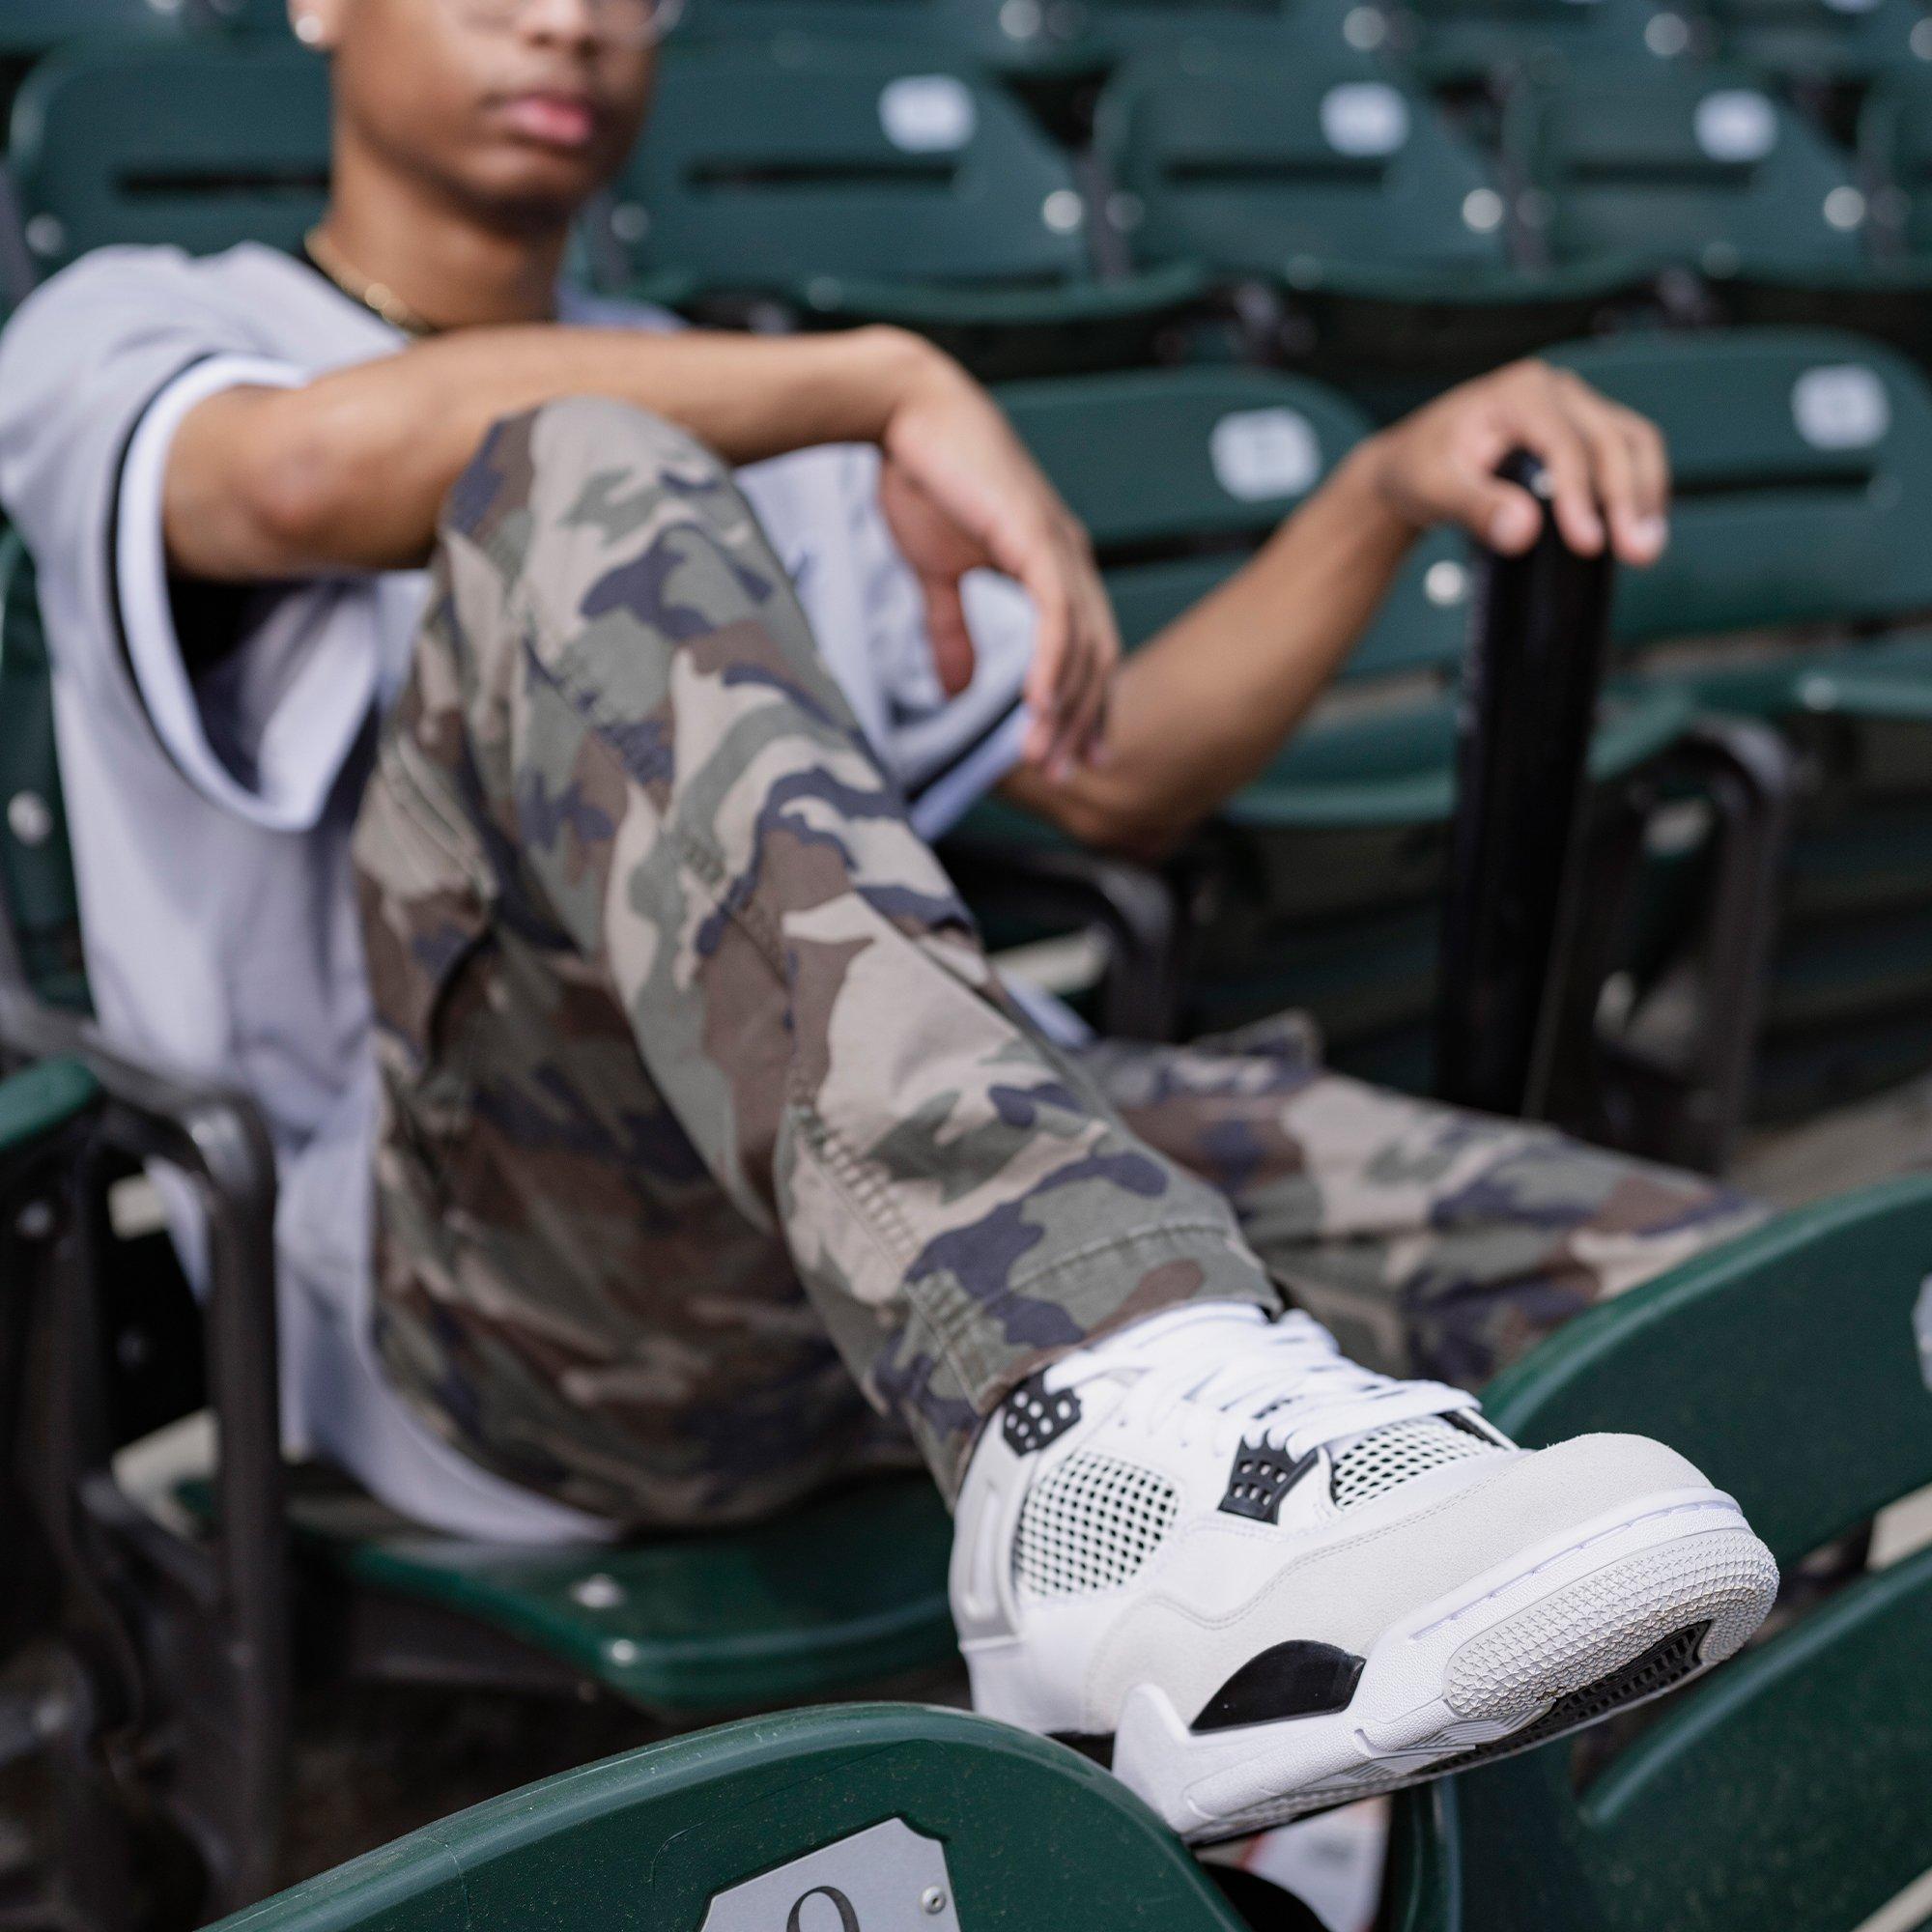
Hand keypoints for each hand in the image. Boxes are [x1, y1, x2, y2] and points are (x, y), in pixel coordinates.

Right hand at [875, 348, 1117, 776]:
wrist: (903, 411)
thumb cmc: (921, 477)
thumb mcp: (937, 571)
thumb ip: (953, 629)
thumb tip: (956, 690)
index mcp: (1052, 565)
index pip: (1084, 648)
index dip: (1083, 703)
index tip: (1073, 753)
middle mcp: (1068, 558)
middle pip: (1094, 656)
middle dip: (1081, 719)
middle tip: (1065, 772)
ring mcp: (1058, 546)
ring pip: (1081, 643)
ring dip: (1064, 705)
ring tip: (1043, 754)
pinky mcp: (1034, 535)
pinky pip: (1056, 615)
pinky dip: (1051, 664)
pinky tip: (1037, 706)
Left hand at [1359, 359, 1669, 565]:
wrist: (1416, 461)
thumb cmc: (1421, 469)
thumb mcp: (1433, 489)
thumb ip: (1475, 507)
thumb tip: (1523, 531)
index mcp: (1518, 393)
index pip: (1563, 444)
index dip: (1581, 495)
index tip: (1588, 545)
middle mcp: (1555, 391)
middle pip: (1610, 440)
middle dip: (1627, 499)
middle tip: (1638, 555)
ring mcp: (1575, 407)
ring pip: (1632, 441)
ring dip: (1646, 493)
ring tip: (1647, 547)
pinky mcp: (1585, 429)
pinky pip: (1628, 452)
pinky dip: (1640, 488)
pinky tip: (1642, 528)